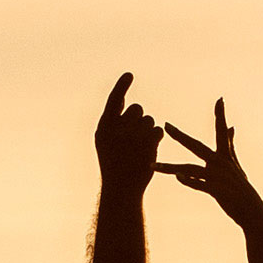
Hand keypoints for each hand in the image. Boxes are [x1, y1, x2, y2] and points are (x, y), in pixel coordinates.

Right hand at [92, 70, 161, 188]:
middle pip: (138, 109)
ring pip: (149, 120)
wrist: (121, 188)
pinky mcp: (148, 144)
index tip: (130, 74)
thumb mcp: (106, 141)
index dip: (122, 86)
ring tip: (138, 147)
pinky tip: (148, 150)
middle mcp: (117, 129)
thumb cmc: (114, 163)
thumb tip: (126, 102)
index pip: (114, 99)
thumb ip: (115, 121)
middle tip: (134, 135)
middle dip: (139, 118)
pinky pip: (158, 130)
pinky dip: (156, 138)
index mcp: (104, 127)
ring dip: (148, 131)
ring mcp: (133, 136)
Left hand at [152, 99, 262, 222]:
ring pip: (190, 169)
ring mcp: (219, 177)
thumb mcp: (237, 165)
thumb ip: (230, 145)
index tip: (220, 99)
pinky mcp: (218, 191)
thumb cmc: (241, 189)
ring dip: (170, 167)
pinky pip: (200, 185)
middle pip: (197, 146)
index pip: (222, 131)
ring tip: (152, 166)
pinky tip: (177, 177)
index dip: (221, 115)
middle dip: (180, 136)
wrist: (253, 213)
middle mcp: (222, 164)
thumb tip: (231, 126)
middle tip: (166, 125)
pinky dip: (189, 181)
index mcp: (225, 156)